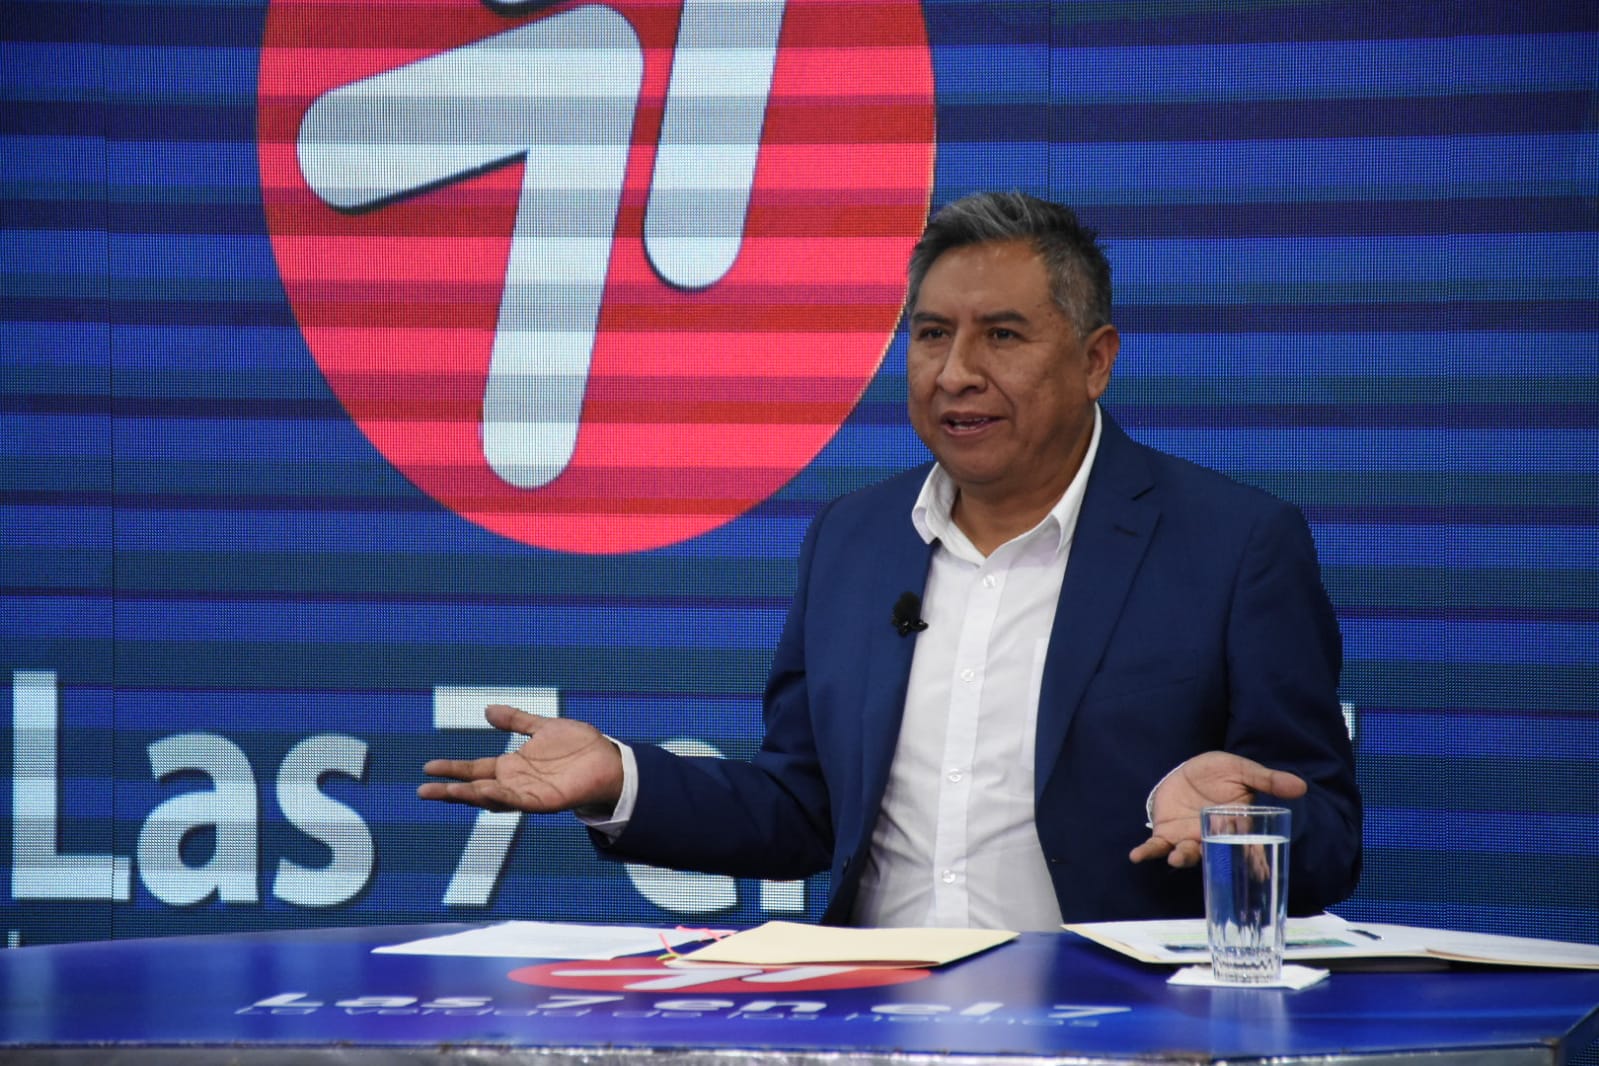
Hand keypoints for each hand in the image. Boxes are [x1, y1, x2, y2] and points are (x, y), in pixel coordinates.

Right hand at [417, 704, 623, 813]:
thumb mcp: (542, 727)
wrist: (609, 760)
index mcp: (512, 767)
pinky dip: (501, 798)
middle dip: (450, 791)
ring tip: (447, 792)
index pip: (474, 769)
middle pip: (475, 788)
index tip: (426, 768)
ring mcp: (528, 794)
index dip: (451, 769)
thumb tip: (487, 711)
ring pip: (492, 799)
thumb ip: (516, 721)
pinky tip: (485, 791)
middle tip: (422, 791)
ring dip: (470, 795)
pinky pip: (518, 802)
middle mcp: (515, 783)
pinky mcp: (545, 802)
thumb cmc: (578, 747)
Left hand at [1127, 751, 1305, 867]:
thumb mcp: (1243, 771)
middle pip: (1215, 855)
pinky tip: (1137, 855)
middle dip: (1214, 861)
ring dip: (1182, 857)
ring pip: (1186, 854)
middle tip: (1216, 864)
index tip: (1260, 875)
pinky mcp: (1166, 835)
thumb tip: (1300, 786)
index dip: (1254, 862)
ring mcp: (1188, 839)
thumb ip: (1267, 780)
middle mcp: (1213, 839)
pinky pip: (1156, 847)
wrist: (1188, 771)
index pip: (1247, 848)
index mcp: (1235, 827)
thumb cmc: (1219, 774)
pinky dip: (1147, 852)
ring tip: (1177, 856)